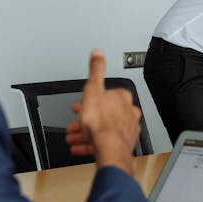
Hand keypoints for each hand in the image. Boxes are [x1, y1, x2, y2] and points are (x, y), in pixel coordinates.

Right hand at [65, 50, 140, 173]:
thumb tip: (98, 53)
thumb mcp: (92, 89)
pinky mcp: (123, 143)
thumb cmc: (102, 123)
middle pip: (103, 112)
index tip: (79, 104)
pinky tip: (80, 147)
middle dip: (86, 117)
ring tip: (74, 136)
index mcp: (122, 96)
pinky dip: (91, 144)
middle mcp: (128, 111)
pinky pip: (105, 141)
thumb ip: (95, 70)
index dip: (88, 99)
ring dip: (86, 131)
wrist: (109, 148)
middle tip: (75, 122)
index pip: (104, 94)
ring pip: (103, 128)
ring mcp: (127, 128)